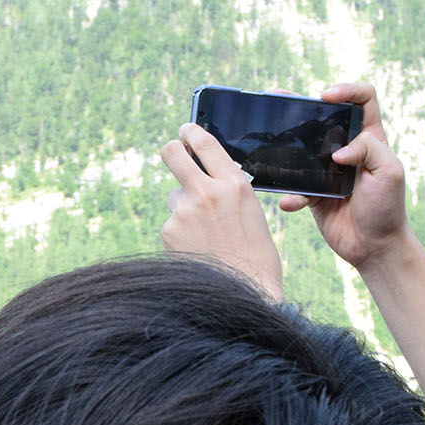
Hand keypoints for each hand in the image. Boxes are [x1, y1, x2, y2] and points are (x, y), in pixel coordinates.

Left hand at [158, 123, 283, 300]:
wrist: (244, 293)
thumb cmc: (254, 258)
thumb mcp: (251, 213)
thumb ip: (230, 191)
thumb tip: (207, 177)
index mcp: (235, 184)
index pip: (206, 143)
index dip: (191, 131)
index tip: (185, 130)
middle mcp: (207, 192)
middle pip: (172, 153)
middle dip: (172, 151)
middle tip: (174, 154)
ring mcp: (185, 211)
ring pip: (175, 197)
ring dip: (184, 209)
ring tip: (205, 235)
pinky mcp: (169, 231)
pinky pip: (171, 224)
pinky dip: (180, 234)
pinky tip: (197, 249)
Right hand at [279, 82, 415, 271]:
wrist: (374, 247)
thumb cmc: (387, 208)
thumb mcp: (389, 172)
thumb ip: (369, 149)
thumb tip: (337, 152)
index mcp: (370, 138)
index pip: (363, 99)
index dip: (347, 90)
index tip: (326, 97)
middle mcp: (348, 149)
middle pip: (325, 117)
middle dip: (303, 106)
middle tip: (283, 99)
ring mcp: (328, 170)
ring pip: (304, 148)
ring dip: (286, 143)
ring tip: (268, 137)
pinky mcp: (314, 193)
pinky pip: (296, 188)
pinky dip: (291, 195)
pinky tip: (291, 202)